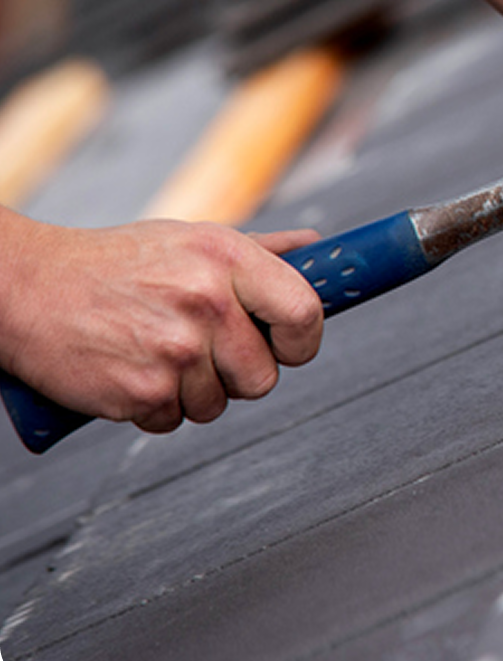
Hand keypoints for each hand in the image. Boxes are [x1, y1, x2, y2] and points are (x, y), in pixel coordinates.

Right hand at [0, 212, 323, 433]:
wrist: (28, 287)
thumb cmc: (112, 263)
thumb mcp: (192, 239)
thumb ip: (261, 251)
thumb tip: (316, 248)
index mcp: (227, 258)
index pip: (305, 313)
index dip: (303, 339)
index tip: (289, 343)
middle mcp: (207, 301)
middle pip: (264, 375)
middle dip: (238, 372)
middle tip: (202, 347)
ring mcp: (175, 350)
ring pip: (220, 403)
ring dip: (193, 390)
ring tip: (157, 351)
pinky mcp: (142, 391)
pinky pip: (174, 421)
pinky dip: (155, 407)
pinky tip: (133, 369)